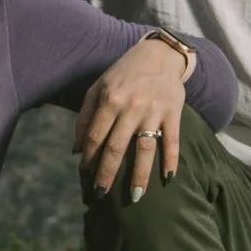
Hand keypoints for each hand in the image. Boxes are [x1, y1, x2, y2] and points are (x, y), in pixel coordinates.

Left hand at [74, 35, 189, 200]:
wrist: (159, 54)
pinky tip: (168, 178)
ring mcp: (153, 111)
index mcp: (109, 99)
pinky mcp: (173, 113)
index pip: (95, 136)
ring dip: (140, 175)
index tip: (86, 176)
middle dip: (107, 173)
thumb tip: (76, 150)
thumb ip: (85, 117)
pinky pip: (172, 141)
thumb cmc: (123, 74)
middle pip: (117, 147)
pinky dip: (171, 160)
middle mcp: (130, 106)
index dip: (89, 158)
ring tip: (136, 197)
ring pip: (145, 149)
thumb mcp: (98, 88)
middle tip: (101, 194)